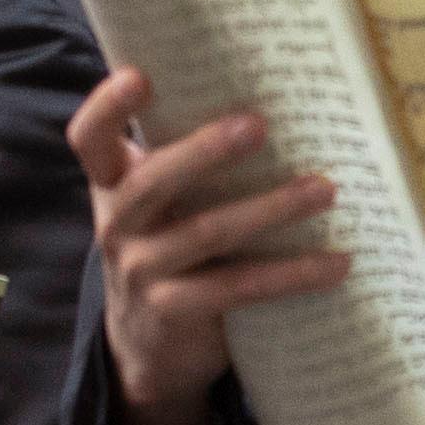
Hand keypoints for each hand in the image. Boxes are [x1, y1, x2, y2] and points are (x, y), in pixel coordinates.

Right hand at [68, 63, 346, 424]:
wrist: (149, 349)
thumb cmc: (171, 251)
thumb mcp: (163, 206)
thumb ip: (189, 164)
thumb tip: (278, 101)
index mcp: (112, 184)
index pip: (89, 138)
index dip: (107, 106)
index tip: (139, 76)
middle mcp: (117, 225)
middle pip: (151, 182)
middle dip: (204, 151)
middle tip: (258, 125)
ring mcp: (140, 271)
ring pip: (205, 233)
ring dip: (270, 208)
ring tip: (324, 190)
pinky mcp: (174, 312)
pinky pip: (238, 287)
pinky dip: (291, 274)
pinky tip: (336, 264)